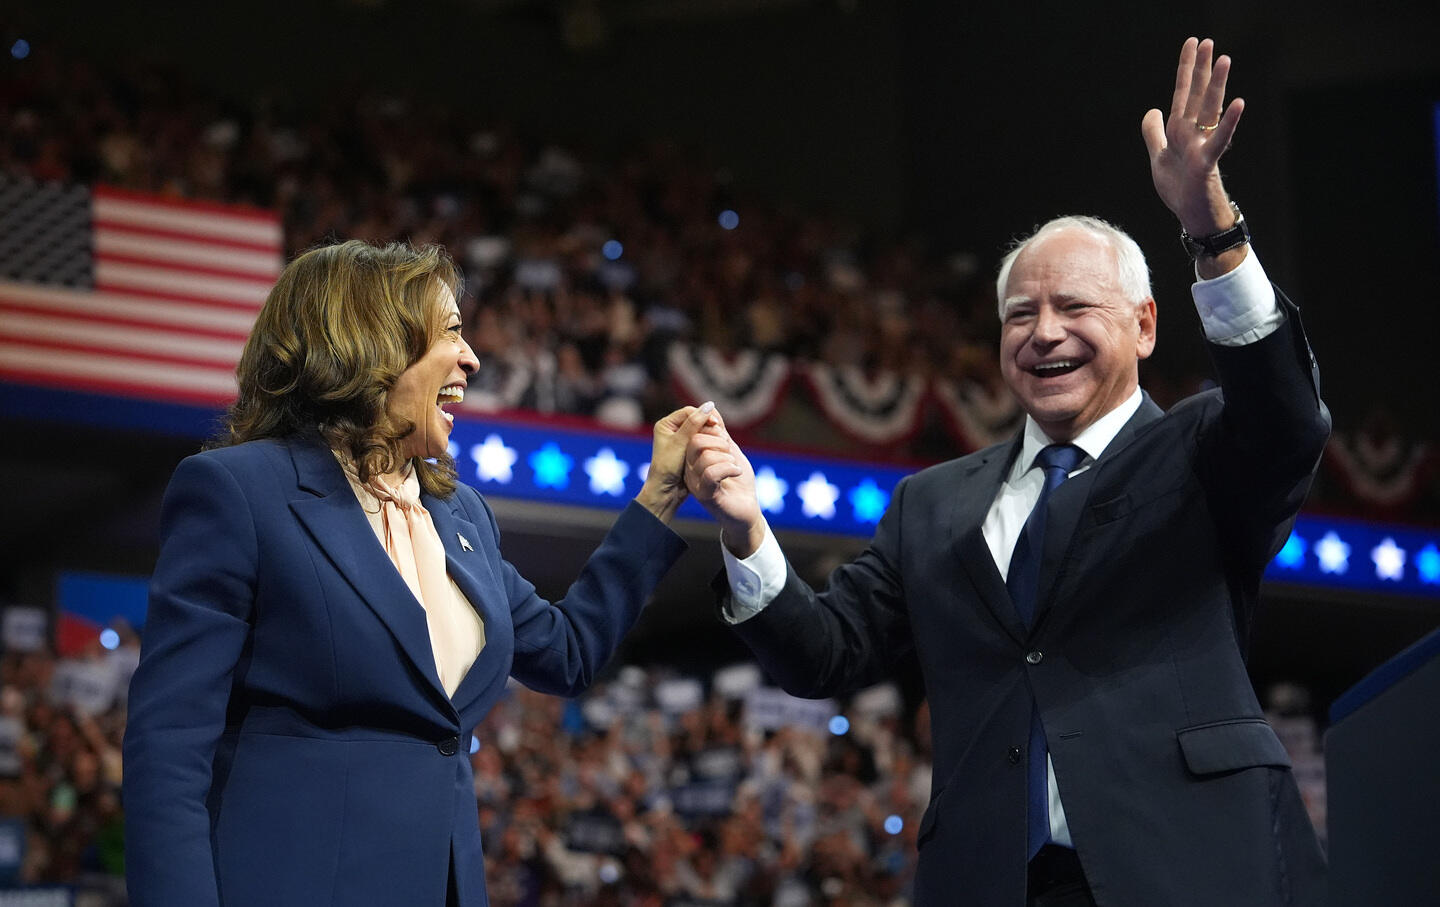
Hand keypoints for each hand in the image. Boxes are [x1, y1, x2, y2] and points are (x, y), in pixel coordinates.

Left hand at [635, 402, 716, 522]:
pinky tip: (718, 446)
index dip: (703, 415)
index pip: (689, 412)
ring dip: (710, 433)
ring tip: (721, 439)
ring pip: (700, 430)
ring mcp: (681, 440)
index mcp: (666, 424)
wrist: (665, 490)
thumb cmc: (668, 467)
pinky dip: (710, 441)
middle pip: (695, 419)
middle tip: (720, 431)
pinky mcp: (689, 449)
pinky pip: (702, 440)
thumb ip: (694, 424)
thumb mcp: (680, 443)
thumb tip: (709, 405)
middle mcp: (672, 430)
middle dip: (708, 423)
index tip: (716, 424)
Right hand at [684, 408, 765, 556]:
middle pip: (696, 441)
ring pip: (705, 456)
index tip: (725, 433)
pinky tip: (737, 472)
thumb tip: (712, 408)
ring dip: (727, 457)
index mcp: (693, 458)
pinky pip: (712, 473)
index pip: (694, 432)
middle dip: (719, 441)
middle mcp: (690, 470)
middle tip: (731, 452)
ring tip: (735, 466)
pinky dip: (729, 468)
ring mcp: (696, 483)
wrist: (747, 511)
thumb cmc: (739, 482)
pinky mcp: (706, 495)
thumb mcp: (731, 451)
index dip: (711, 426)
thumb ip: (721, 433)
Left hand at [1141, 38, 1244, 251]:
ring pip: (1209, 111)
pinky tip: (1239, 102)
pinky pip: (1219, 140)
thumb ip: (1154, 133)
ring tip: (1224, 59)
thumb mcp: (1159, 157)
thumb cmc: (1180, 188)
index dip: (1186, 69)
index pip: (1182, 93)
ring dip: (1217, 85)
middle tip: (1207, 41)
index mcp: (1180, 130)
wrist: (1191, 215)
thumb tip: (1151, 110)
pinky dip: (1229, 122)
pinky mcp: (1207, 163)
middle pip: (1197, 95)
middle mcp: (1193, 133)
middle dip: (1201, 68)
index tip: (1191, 43)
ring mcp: (1201, 146)